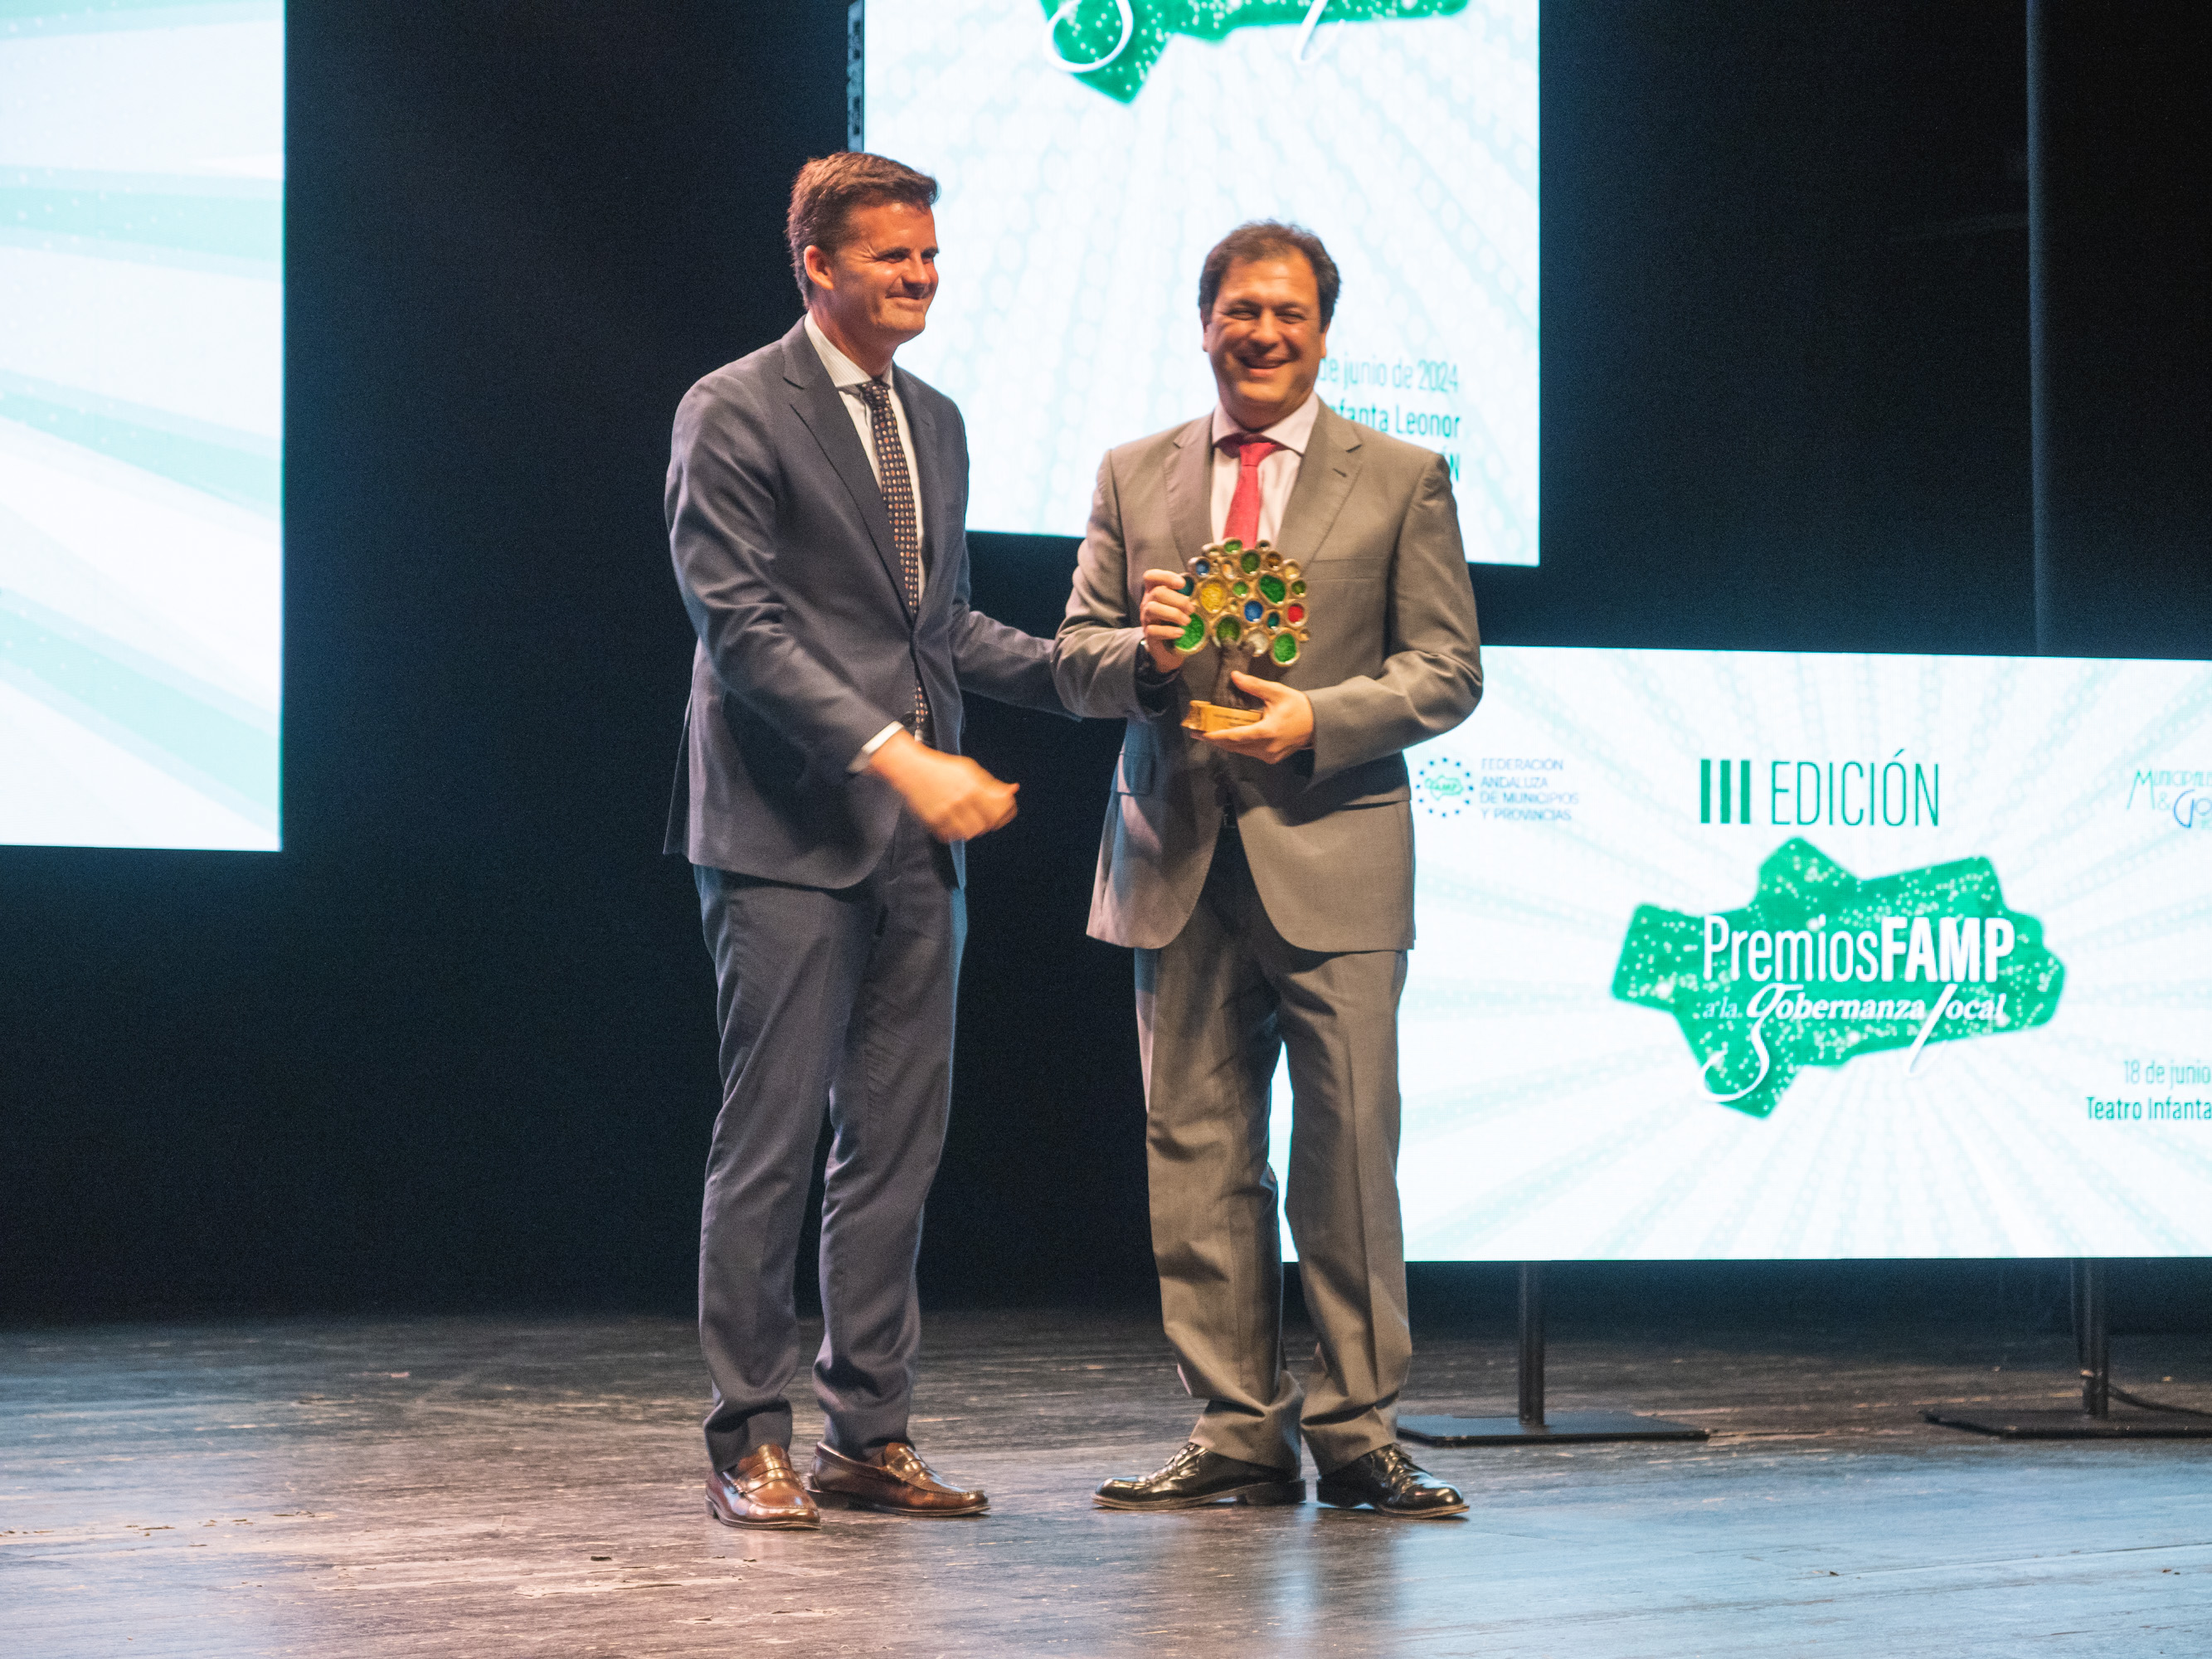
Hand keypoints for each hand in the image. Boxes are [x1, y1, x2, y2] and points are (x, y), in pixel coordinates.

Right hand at [867, 731, 1019, 841]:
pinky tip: (955, 821)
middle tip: (988, 817)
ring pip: (969, 833)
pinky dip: (955, 832)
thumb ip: (992, 784)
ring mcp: (945, 813)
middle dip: (990, 823)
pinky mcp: (933, 821)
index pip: (998, 810)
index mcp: (972, 788)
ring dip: (973, 828)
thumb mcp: (970, 770)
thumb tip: (1013, 789)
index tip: (1007, 812)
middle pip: (986, 825)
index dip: (1006, 813)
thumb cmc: (942, 769)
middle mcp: (960, 801)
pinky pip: (950, 836)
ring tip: (970, 818)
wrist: (911, 769)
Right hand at [1139, 568, 1197, 672]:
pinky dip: (1169, 631)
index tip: (1182, 584)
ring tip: (1187, 621)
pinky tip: (1180, 633)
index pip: (1151, 577)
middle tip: (1191, 609)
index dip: (1166, 577)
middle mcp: (1148, 603)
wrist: (1167, 648)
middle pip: (1157, 593)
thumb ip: (1186, 597)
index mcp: (1155, 592)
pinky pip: (1153, 630)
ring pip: (1153, 609)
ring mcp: (1146, 618)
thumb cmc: (1174, 622)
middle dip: (1178, 600)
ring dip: (1174, 614)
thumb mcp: (1179, 606)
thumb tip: (1204, 591)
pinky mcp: (1148, 634)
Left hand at [1200, 672, 1314, 764]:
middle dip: (1215, 740)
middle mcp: (1267, 748)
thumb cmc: (1297, 706)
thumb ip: (1253, 685)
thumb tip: (1234, 676)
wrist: (1319, 723)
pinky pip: (1250, 753)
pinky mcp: (1272, 758)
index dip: (1217, 736)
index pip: (1236, 736)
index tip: (1202, 734)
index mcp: (1267, 732)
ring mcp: (1269, 756)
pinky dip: (1239, 746)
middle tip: (1198, 733)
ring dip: (1226, 743)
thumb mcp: (1276, 692)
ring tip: (1209, 734)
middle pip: (1234, 746)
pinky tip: (1229, 738)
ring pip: (1241, 751)